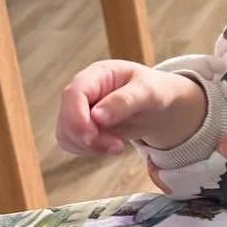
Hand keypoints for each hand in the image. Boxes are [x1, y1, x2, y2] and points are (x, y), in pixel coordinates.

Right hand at [56, 61, 206, 155]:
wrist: (160, 106)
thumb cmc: (155, 91)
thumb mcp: (149, 92)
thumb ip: (124, 100)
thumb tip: (97, 115)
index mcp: (97, 75)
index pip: (74, 93)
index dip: (77, 117)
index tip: (93, 136)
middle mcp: (83, 91)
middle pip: (66, 117)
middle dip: (87, 138)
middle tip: (117, 146)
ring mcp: (79, 110)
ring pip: (66, 134)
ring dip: (89, 147)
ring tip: (117, 146)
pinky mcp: (81, 127)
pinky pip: (73, 144)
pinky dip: (89, 150)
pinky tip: (110, 146)